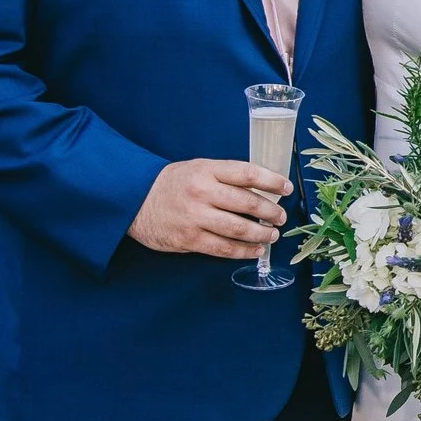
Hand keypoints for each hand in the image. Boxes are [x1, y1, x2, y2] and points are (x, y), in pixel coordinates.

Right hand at [129, 159, 291, 259]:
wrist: (133, 200)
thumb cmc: (172, 184)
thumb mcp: (198, 169)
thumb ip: (226, 177)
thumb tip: (262, 189)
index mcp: (207, 170)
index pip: (248, 173)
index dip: (272, 181)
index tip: (286, 188)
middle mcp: (202, 192)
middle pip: (248, 203)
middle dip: (271, 212)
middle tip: (280, 217)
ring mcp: (195, 217)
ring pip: (239, 229)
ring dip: (262, 234)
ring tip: (272, 235)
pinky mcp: (189, 239)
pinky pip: (223, 248)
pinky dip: (243, 251)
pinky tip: (255, 250)